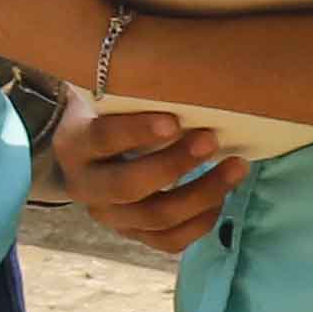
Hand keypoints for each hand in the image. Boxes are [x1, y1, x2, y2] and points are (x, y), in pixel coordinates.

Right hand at [53, 102, 243, 256]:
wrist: (87, 151)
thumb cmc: (109, 111)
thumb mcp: (107, 95)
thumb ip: (133, 89)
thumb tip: (186, 70)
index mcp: (76, 144)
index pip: (102, 139)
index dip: (137, 132)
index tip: (174, 121)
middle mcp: (85, 186)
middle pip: (129, 186)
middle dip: (176, 165)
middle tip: (211, 141)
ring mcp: (109, 217)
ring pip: (157, 218)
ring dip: (203, 194)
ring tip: (237, 167)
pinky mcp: (132, 235)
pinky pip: (169, 241)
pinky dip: (201, 222)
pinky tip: (221, 198)